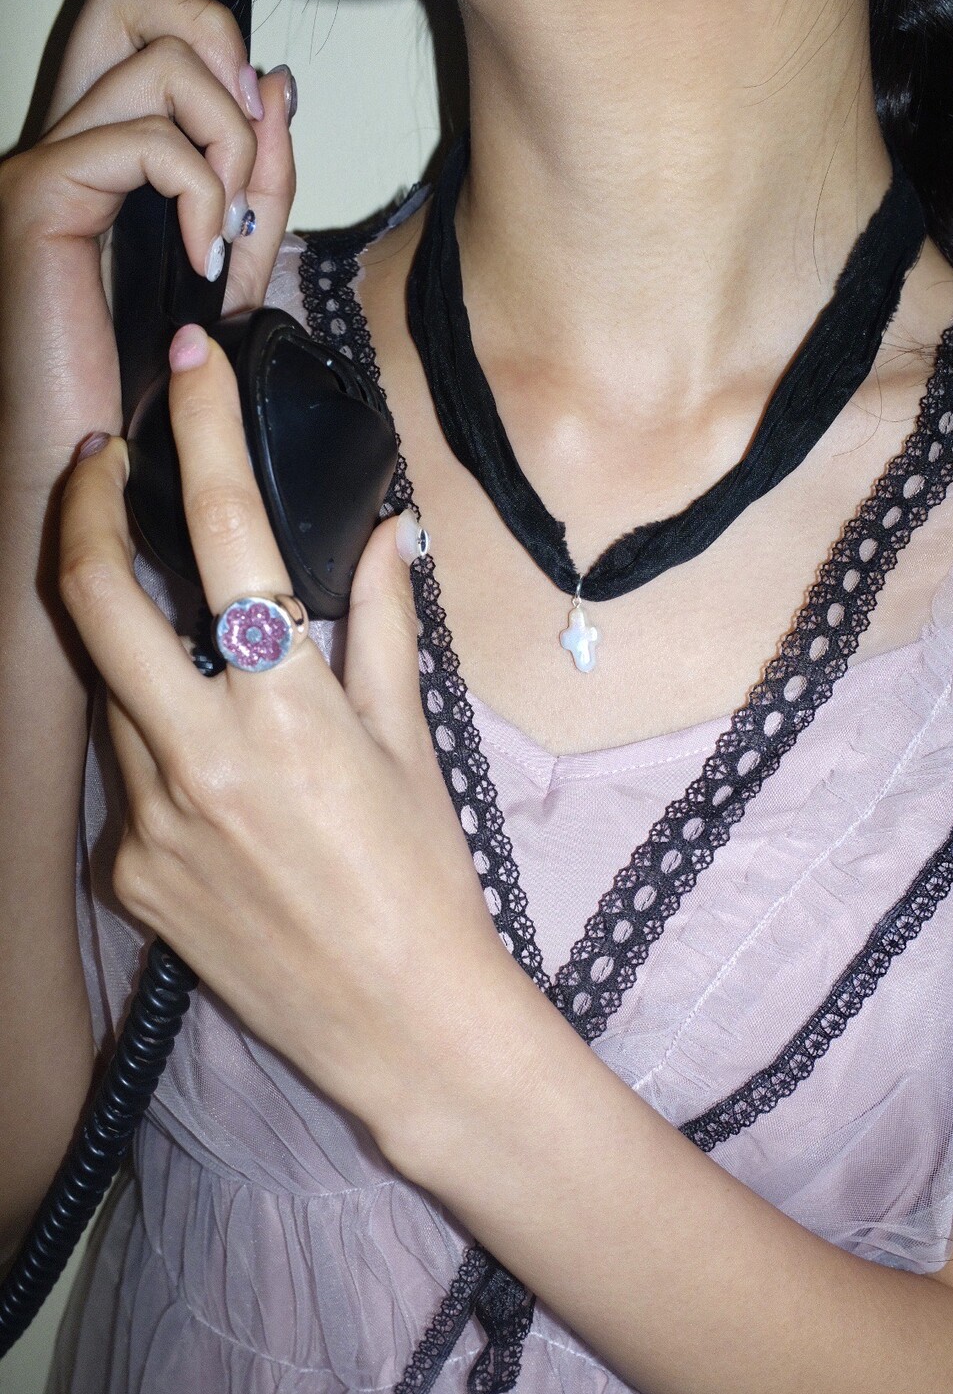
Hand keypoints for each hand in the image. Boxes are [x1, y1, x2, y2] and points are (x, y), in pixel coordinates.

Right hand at [0, 0, 294, 493]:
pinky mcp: (38, 194)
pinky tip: (203, 260)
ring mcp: (47, 160)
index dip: (226, 56)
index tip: (262, 139)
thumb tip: (275, 86)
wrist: (98, 454)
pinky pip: (145, 140)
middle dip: (224, 62)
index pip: (158, 27)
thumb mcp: (232, 269)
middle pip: (141, 3)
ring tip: (223, 235)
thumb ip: (257, 183)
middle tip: (244, 162)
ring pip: (160, 61)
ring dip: (227, 145)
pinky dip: (201, 193)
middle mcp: (69, 138)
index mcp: (110, 150)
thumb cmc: (150, 379)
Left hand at [57, 324, 514, 1160]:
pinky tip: (219, 785)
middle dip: (85, 505)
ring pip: (109, 691)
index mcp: (284, 714)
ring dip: (138, 648)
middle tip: (110, 463)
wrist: (401, 1027)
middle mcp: (197, 760)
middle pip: (91, 596)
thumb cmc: (427, 888)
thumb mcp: (410, 750)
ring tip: (196, 652)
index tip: (188, 366)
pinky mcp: (128, 877)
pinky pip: (126, 779)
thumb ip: (379, 630)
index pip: (228, 535)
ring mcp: (148, 825)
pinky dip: (160, 748)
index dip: (202, 430)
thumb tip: (379, 535)